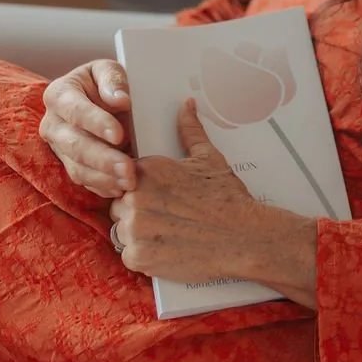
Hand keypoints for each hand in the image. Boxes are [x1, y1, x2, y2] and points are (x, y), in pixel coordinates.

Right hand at [39, 59, 135, 198]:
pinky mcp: (69, 165)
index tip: (119, 134)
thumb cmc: (102, 83)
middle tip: (128, 168)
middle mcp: (52, 124)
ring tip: (129, 180)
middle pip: (74, 145)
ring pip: (77, 168)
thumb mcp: (107, 70)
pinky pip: (83, 180)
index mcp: (58, 94)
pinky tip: (120, 187)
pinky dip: (102, 186)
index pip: (75, 110)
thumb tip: (120, 99)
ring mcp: (58, 148)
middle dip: (102, 159)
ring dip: (104, 177)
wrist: (96, 101)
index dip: (96, 123)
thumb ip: (113, 79)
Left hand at [110, 100, 317, 306]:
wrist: (241, 237)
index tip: (159, 196)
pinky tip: (167, 248)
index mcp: (147, 170)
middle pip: (120, 204)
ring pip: (122, 230)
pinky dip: (144, 254)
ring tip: (168, 233)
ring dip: (138, 233)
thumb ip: (189, 130)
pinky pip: (129, 254)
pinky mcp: (138, 257)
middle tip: (167, 216)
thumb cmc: (226, 196)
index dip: (141, 187)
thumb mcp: (208, 157)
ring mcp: (134, 229)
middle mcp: (135, 198)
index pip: (125, 176)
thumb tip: (186, 105)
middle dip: (138, 210)